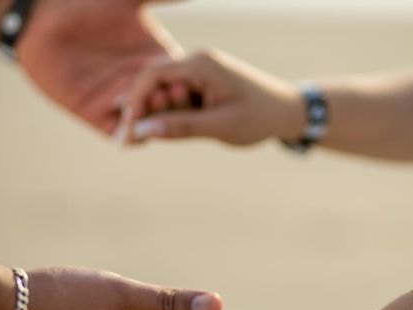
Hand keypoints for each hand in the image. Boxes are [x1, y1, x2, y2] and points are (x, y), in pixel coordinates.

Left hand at [17, 0, 182, 134]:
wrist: (41, 22)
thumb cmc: (84, 6)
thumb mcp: (128, 2)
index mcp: (154, 59)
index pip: (181, 80)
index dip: (187, 83)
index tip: (187, 80)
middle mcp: (140, 83)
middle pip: (169, 106)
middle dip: (175, 105)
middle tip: (173, 93)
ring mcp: (119, 102)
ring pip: (149, 123)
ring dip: (156, 119)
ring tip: (155, 104)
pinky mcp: (98, 116)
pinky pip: (123, 134)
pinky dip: (134, 136)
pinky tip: (138, 129)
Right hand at [123, 49, 302, 144]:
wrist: (287, 111)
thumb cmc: (259, 117)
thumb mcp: (220, 125)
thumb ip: (182, 127)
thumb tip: (144, 131)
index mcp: (201, 64)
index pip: (153, 75)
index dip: (134, 101)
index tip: (125, 128)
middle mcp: (196, 63)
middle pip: (153, 84)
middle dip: (139, 112)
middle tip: (125, 142)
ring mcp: (199, 73)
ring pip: (163, 93)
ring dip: (153, 116)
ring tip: (138, 143)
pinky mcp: (202, 86)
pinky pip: (176, 100)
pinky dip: (167, 116)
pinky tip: (158, 134)